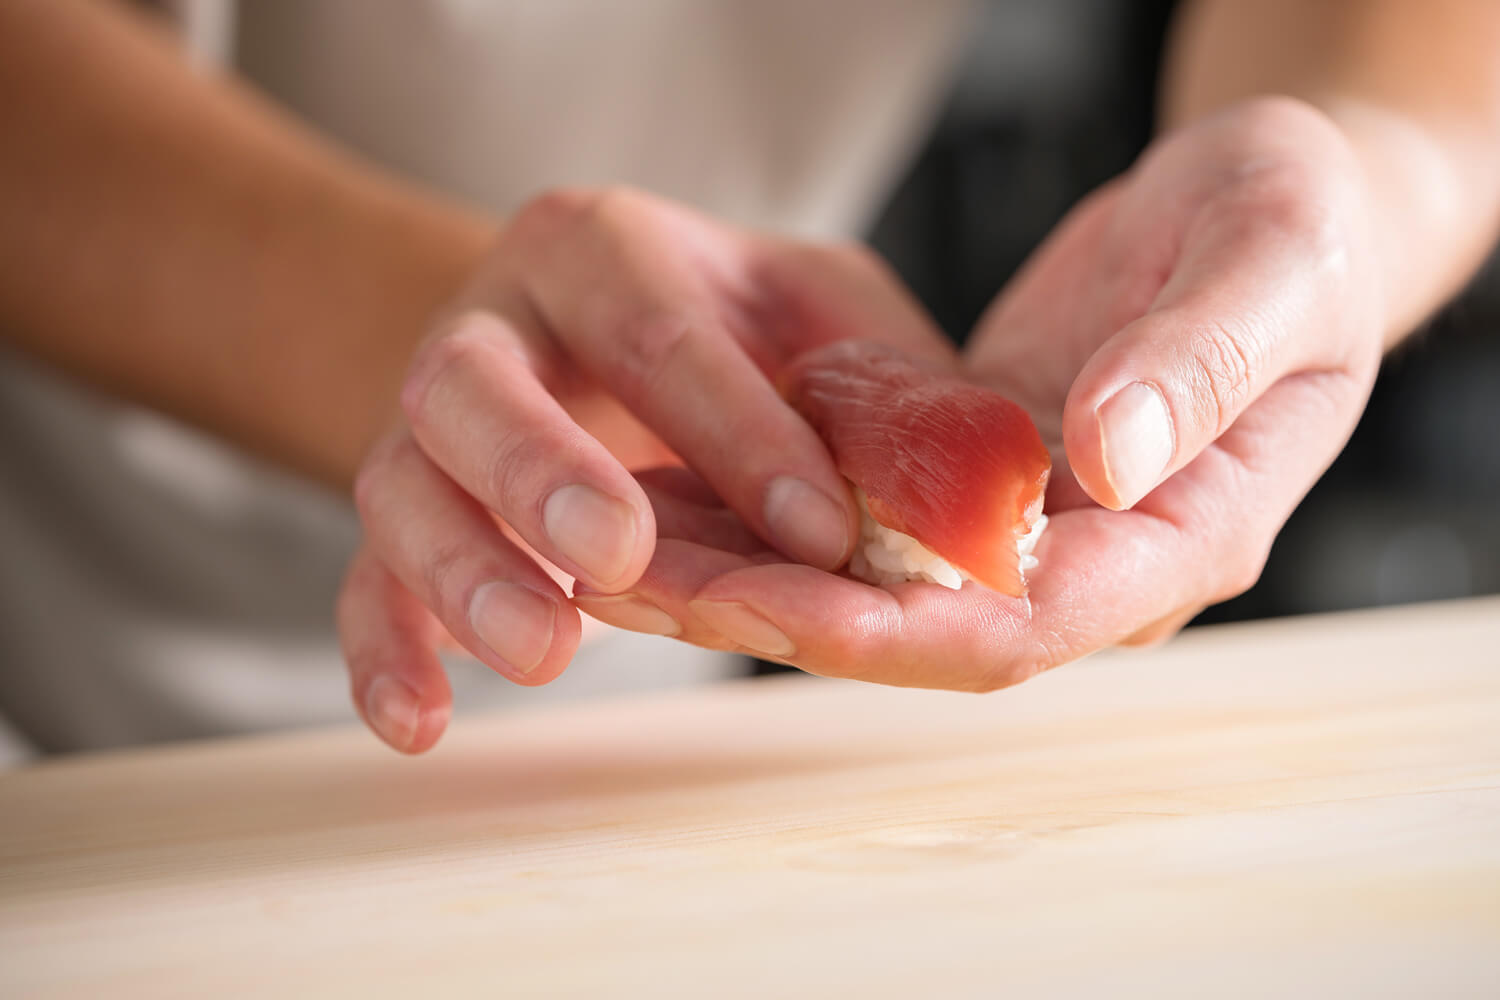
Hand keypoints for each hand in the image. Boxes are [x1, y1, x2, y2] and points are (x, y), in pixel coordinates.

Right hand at [336, 187, 950, 750]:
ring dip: (463, 574)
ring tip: (540, 654)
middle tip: (619, 555)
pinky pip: (360, 579)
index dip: (739, 434)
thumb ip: (880, 379)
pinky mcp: (405, 508)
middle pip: (477, 386)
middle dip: (545, 472)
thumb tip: (987, 488)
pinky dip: (383, 652)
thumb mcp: (813, 311)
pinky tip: (419, 725)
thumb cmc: (721, 328)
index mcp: (604, 254)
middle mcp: (496, 325)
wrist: (578, 332)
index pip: (661, 333)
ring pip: (405, 485)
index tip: (822, 532)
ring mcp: (428, 423)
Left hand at [609, 98, 1384, 687]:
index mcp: (1179, 538)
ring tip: (618, 551)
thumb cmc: (1298, 228)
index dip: (888, 627)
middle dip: (777, 612)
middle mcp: (1094, 558)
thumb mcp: (1272, 265)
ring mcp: (1029, 523)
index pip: (1023, 624)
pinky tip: (676, 488)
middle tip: (642, 584)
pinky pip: (859, 511)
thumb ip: (1197, 366)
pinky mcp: (976, 474)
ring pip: (868, 578)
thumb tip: (1102, 460)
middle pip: (916, 622)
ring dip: (747, 572)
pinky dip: (770, 507)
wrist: (1278, 206)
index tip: (764, 605)